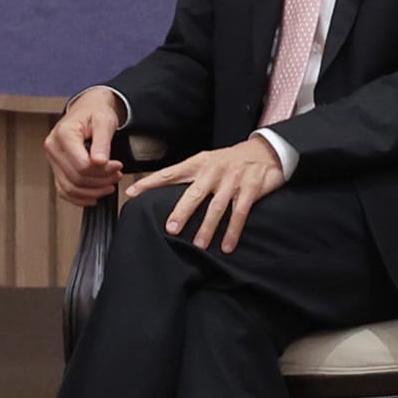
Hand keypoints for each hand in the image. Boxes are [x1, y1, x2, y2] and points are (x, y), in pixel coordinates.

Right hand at [44, 89, 126, 206]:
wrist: (88, 108)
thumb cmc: (95, 111)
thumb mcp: (104, 121)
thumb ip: (102, 142)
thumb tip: (100, 162)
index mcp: (64, 134)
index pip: (82, 164)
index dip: (103, 171)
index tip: (118, 166)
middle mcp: (53, 148)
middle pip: (76, 178)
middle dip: (100, 181)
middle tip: (117, 175)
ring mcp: (53, 159)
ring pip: (70, 187)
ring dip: (92, 191)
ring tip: (109, 185)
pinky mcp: (56, 167)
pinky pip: (63, 190)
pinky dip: (79, 197)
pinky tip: (94, 196)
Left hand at [131, 137, 286, 253]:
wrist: (266, 151)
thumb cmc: (230, 161)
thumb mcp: (207, 162)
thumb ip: (188, 176)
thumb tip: (162, 193)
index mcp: (198, 163)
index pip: (170, 173)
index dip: (150, 183)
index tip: (131, 193)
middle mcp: (213, 171)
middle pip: (194, 193)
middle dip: (182, 211)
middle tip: (171, 229)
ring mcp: (232, 180)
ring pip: (217, 207)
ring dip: (208, 228)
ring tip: (198, 246)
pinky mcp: (250, 189)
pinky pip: (240, 213)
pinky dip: (233, 231)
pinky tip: (227, 246)